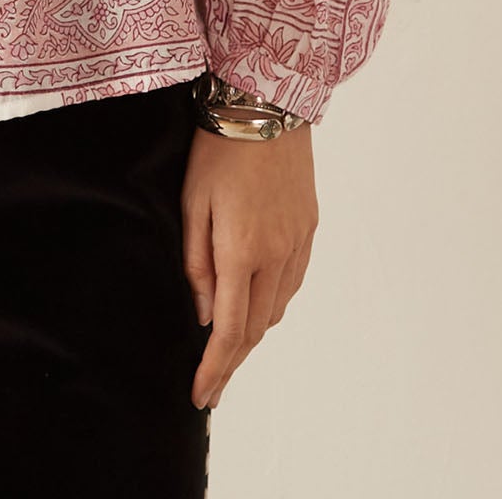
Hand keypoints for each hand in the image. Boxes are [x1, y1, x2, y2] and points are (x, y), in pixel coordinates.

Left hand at [181, 121, 317, 410]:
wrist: (266, 106)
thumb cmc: (217, 150)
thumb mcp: (192, 203)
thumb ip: (197, 263)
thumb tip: (206, 315)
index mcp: (242, 252)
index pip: (230, 331)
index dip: (215, 369)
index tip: (202, 395)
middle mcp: (277, 255)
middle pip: (256, 328)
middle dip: (232, 359)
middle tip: (211, 381)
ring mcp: (298, 243)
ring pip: (277, 309)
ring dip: (254, 333)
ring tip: (229, 346)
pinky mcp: (309, 228)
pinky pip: (292, 283)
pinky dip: (273, 303)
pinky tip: (257, 304)